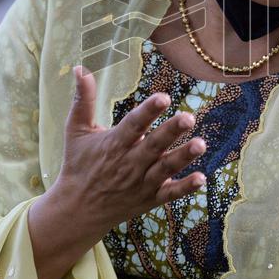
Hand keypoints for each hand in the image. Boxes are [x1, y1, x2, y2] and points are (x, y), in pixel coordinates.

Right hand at [54, 65, 207, 233]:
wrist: (77, 210)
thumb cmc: (78, 164)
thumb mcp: (76, 130)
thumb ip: (83, 100)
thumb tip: (81, 68)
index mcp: (113, 144)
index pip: (133, 125)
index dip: (148, 111)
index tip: (163, 97)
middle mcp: (129, 164)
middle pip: (153, 145)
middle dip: (171, 132)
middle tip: (188, 117)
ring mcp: (140, 183)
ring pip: (165, 169)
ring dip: (183, 157)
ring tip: (201, 144)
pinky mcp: (149, 199)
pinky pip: (169, 194)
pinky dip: (184, 187)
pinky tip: (201, 178)